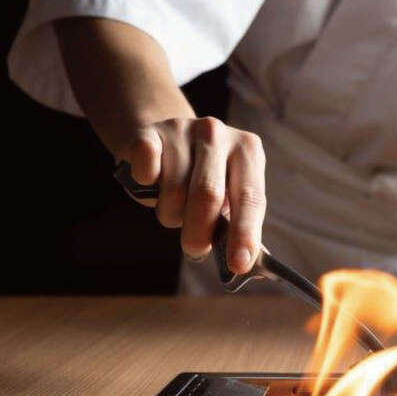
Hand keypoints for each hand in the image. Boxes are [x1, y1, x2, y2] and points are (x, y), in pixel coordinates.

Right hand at [118, 117, 265, 273]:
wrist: (162, 142)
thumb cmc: (200, 180)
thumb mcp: (226, 195)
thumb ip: (236, 226)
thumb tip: (246, 267)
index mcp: (247, 151)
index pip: (250, 197)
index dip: (244, 233)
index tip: (238, 264)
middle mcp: (218, 134)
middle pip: (208, 194)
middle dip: (199, 233)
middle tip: (194, 250)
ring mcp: (183, 128)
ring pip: (174, 190)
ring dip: (170, 214)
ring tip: (173, 208)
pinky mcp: (149, 133)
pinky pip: (146, 171)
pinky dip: (146, 188)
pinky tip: (152, 182)